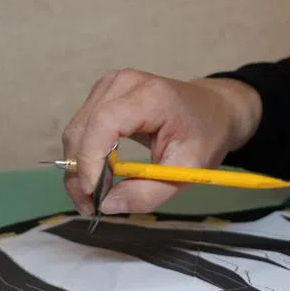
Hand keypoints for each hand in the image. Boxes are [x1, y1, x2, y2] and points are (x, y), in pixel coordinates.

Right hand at [60, 69, 260, 215]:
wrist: (213, 109)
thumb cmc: (205, 136)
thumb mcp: (187, 171)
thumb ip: (149, 193)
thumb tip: (107, 205)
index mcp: (151, 96)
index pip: (105, 122)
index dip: (91, 159)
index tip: (93, 194)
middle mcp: (124, 83)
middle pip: (83, 129)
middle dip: (80, 172)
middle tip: (92, 207)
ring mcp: (110, 84)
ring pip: (76, 131)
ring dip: (78, 167)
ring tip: (96, 195)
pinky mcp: (103, 92)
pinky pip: (81, 127)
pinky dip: (84, 155)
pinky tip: (99, 175)